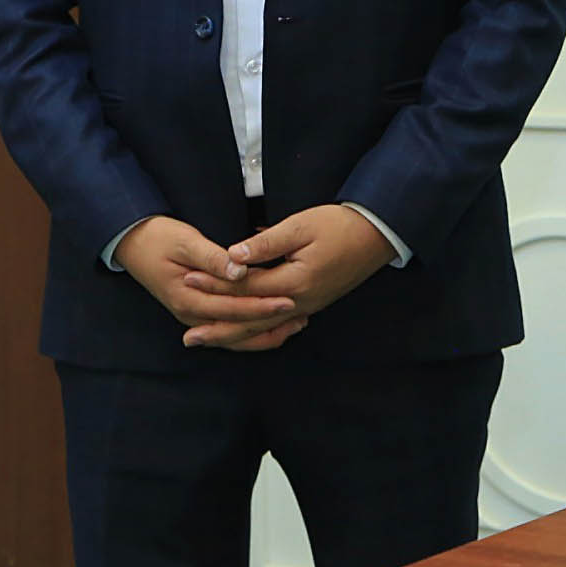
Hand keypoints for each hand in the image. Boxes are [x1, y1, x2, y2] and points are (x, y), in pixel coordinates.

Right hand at [115, 215, 309, 352]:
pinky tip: (271, 325)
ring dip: (264, 332)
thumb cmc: (157, 238)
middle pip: (237, 328)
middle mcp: (191, 314)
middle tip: (301, 315)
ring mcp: (194, 316)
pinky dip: (250, 331)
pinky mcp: (197, 312)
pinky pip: (228, 329)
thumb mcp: (184, 241)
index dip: (262, 305)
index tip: (289, 300)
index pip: (233, 308)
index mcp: (188, 298)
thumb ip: (212, 258)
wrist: (131, 242)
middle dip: (270, 323)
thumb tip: (238, 270)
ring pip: (234, 335)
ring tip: (294, 324)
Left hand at [176, 205, 395, 347]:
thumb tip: (232, 256)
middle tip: (188, 337)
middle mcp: (299, 302)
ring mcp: (307, 307)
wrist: (377, 235)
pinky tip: (246, 335)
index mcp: (294, 282)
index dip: (215, 285)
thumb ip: (265, 243)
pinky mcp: (312, 304)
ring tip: (209, 340)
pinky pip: (279, 326)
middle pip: (251, 320)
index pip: (245, 288)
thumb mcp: (301, 226)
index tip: (189, 281)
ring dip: (235, 335)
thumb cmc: (339, 225)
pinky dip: (258, 332)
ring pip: (264, 328)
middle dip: (219, 327)